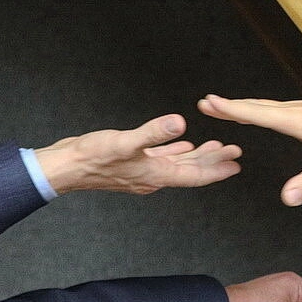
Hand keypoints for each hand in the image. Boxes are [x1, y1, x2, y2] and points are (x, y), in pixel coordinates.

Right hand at [34, 114, 241, 194]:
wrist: (65, 167)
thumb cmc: (92, 157)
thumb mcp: (125, 142)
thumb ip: (154, 134)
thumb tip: (181, 123)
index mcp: (156, 175)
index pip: (195, 175)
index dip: (217, 169)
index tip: (237, 163)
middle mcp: (152, 177)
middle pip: (190, 171)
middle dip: (213, 161)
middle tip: (234, 151)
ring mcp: (142, 171)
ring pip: (178, 165)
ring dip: (197, 156)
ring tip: (215, 146)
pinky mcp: (132, 163)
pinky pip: (161, 159)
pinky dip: (175, 152)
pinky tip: (182, 144)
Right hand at [197, 94, 301, 205]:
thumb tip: (288, 199)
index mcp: (296, 121)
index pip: (257, 114)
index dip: (232, 110)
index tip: (209, 102)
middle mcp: (294, 110)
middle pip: (255, 107)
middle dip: (229, 106)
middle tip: (205, 103)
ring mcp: (300, 108)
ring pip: (264, 105)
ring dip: (241, 106)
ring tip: (221, 107)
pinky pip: (273, 108)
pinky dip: (256, 108)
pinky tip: (255, 112)